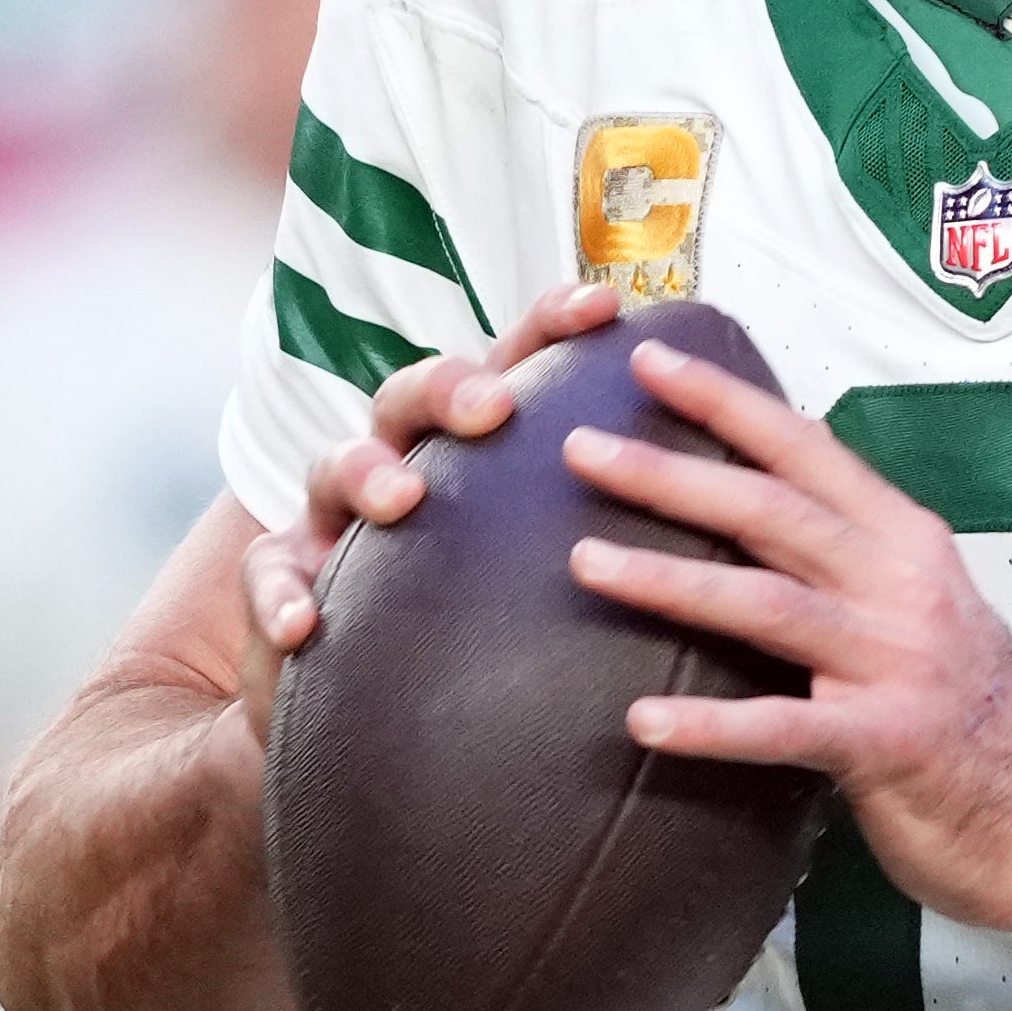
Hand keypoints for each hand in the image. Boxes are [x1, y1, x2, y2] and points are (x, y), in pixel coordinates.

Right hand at [236, 279, 623, 738]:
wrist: (363, 703)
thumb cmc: (479, 617)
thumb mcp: (542, 561)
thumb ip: (614, 519)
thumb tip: (742, 492)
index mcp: (472, 448)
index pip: (512, 365)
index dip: (551, 326)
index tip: (605, 308)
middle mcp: (399, 462)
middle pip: (411, 394)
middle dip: (451, 388)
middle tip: (494, 407)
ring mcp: (331, 519)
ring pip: (332, 465)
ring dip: (365, 472)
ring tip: (400, 501)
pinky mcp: (283, 580)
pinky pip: (269, 576)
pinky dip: (281, 596)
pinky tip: (303, 626)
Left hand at [557, 339, 1011, 988]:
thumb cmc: (975, 722)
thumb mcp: (925, 613)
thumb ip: (851, 565)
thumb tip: (761, 518)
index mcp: (910, 544)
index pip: (808, 451)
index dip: (728, 403)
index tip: (651, 360)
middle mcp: (906, 589)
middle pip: (773, 512)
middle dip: (672, 474)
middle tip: (582, 446)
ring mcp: (899, 664)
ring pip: (769, 604)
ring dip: (670, 580)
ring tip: (585, 563)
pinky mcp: (887, 745)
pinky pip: (783, 729)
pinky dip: (711, 724)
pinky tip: (643, 722)